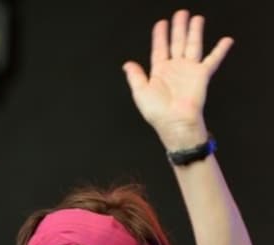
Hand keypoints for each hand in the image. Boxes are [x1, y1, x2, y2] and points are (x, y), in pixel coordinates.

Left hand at [122, 10, 232, 149]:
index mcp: (160, 72)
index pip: (159, 49)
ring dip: (194, 32)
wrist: (175, 123)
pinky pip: (212, 60)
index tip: (161, 23)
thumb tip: (127, 64)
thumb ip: (135, 76)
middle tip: (180, 14)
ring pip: (192, 45)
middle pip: (177, 43)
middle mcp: (175, 69)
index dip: (160, 36)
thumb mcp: (140, 93)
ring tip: (196, 18)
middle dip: (178, 28)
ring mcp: (189, 70)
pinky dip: (219, 50)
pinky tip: (226, 40)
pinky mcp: (201, 75)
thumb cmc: (158, 113)